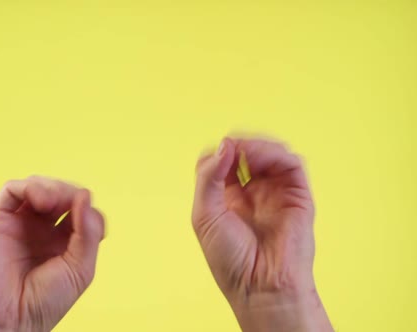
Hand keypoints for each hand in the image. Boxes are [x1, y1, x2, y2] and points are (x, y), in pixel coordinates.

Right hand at [0, 176, 104, 331]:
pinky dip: (29, 186)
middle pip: (61, 193)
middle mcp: (41, 229)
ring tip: (53, 203)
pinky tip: (40, 200)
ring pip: (38, 186)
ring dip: (52, 187)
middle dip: (70, 193)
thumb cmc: (45, 302)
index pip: (81, 210)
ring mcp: (20, 223)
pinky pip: (12, 190)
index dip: (88, 209)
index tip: (88, 225)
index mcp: (63, 242)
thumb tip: (85, 195)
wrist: (10, 319)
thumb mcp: (81, 268)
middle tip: (72, 204)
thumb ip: (88, 231)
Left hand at [192, 138, 332, 331]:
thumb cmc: (230, 259)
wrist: (260, 286)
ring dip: (257, 145)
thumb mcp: (204, 215)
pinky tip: (263, 157)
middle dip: (238, 145)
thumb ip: (209, 177)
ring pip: (270, 153)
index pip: (222, 162)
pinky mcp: (297, 196)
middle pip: (246, 153)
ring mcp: (275, 193)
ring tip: (247, 152)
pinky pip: (292, 165)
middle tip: (232, 148)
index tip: (215, 159)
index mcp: (227, 198)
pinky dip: (278, 153)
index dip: (218, 154)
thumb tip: (225, 144)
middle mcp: (252, 193)